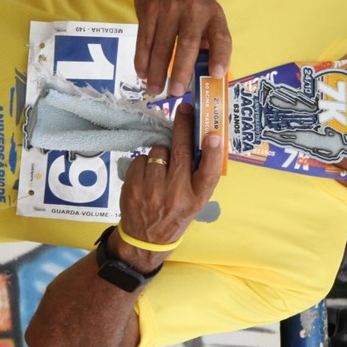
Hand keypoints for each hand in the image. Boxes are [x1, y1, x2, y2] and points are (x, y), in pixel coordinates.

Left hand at [118, 104, 223, 251]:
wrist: (146, 237)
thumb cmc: (177, 212)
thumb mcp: (195, 199)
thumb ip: (200, 173)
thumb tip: (204, 138)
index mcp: (196, 197)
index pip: (208, 174)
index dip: (212, 153)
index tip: (213, 135)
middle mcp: (176, 194)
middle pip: (181, 152)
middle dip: (183, 126)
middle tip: (184, 108)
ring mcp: (152, 191)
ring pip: (158, 152)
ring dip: (161, 153)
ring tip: (162, 169)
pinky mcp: (133, 187)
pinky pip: (141, 159)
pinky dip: (145, 162)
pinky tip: (148, 176)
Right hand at [132, 0, 230, 96]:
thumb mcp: (208, 9)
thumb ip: (208, 37)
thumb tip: (208, 70)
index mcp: (212, 14)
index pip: (221, 37)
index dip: (220, 56)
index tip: (216, 74)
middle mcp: (192, 11)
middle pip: (187, 45)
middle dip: (181, 71)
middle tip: (175, 91)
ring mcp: (168, 10)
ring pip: (162, 47)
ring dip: (157, 71)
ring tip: (156, 89)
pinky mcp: (148, 11)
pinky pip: (144, 40)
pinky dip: (142, 60)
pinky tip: (143, 73)